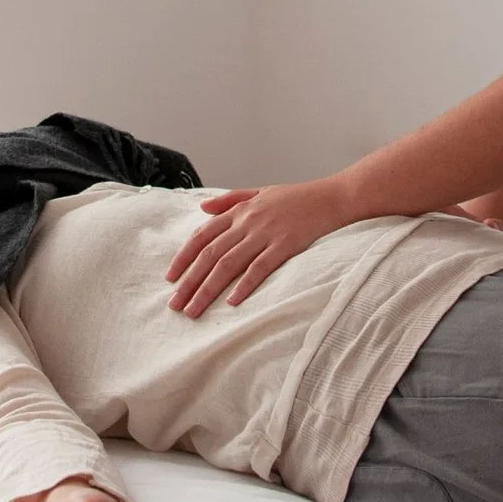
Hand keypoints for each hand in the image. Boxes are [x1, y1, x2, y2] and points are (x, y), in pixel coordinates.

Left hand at [166, 179, 361, 317]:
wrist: (332, 197)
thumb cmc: (296, 197)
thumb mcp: (259, 192)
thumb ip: (230, 200)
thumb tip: (202, 208)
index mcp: (239, 211)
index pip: (203, 235)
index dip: (184, 257)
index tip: (170, 278)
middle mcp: (247, 222)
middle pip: (210, 254)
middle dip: (190, 281)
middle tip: (175, 304)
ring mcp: (266, 233)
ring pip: (229, 264)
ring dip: (208, 289)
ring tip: (194, 310)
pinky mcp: (285, 245)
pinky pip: (260, 268)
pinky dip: (244, 285)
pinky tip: (232, 302)